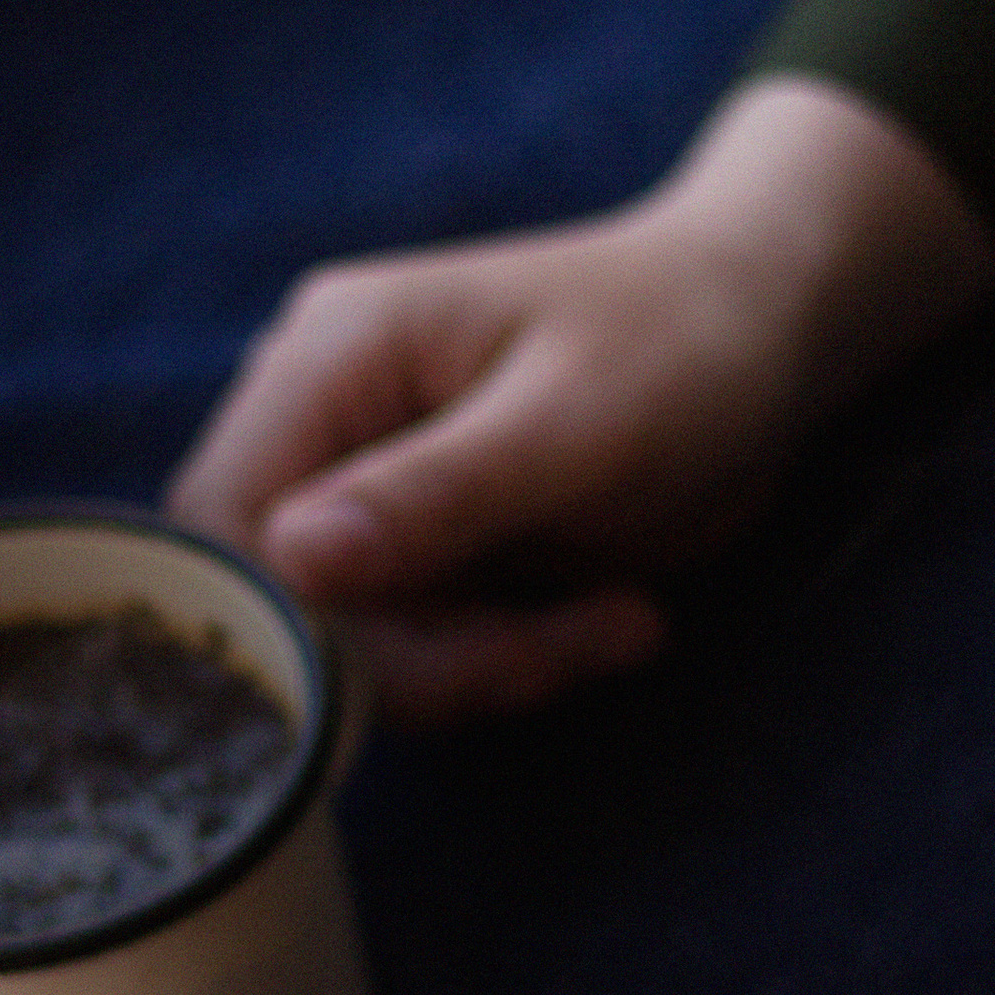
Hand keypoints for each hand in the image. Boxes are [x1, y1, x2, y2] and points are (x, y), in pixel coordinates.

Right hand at [167, 78, 994, 722]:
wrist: (772, 327)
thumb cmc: (685, 342)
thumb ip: (435, 494)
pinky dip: (512, 658)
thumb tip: (291, 560)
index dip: (289, 619)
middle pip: (283, 598)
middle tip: (555, 655)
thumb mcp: (573, 427)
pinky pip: (423, 643)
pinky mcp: (426, 541)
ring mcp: (371, 483)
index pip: (222, 520)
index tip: (426, 660)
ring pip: (356, 640)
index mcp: (331, 358)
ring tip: (617, 627)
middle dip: (417, 659)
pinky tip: (615, 621)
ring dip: (484, 667)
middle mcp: (325, 419)